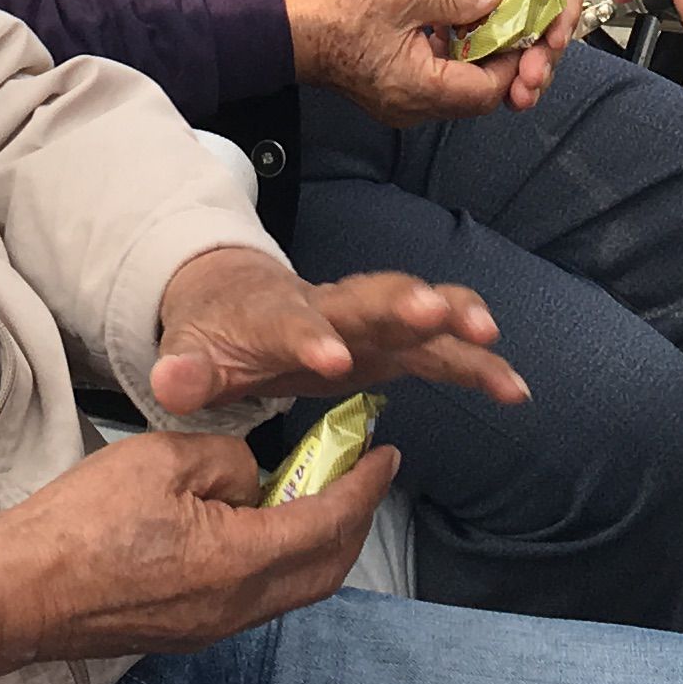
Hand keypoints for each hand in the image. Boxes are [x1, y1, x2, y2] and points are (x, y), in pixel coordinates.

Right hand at [0, 427, 392, 679]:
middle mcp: (239, 606)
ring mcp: (215, 626)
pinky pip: (258, 595)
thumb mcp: (162, 458)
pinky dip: (280, 556)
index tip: (385, 455)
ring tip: (315, 488)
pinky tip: (259, 521)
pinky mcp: (191, 630)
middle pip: (325, 567)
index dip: (364, 486)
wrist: (21, 591)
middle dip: (354, 518)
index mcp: (239, 561)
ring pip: (294, 585)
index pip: (328, 522)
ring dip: (317, 539)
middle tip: (361, 473)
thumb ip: (228, 458)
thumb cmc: (82, 524)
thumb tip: (252, 473)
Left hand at [148, 245, 527, 419]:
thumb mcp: (190, 353)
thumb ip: (183, 372)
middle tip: (436, 313)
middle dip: (404, 303)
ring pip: (417, 312)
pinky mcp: (393, 342)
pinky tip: (513, 387)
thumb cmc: (217, 333)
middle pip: (371, 296)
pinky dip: (476, 364)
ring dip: (454, 323)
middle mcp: (332, 307)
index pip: (294, 323)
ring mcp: (368, 321)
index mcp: (277, 315)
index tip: (333, 358)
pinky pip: (440, 349)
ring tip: (492, 343)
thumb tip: (170, 385)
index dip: (312, 337)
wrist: (236, 299)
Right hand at [282, 0, 530, 124]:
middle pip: (476, 94)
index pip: (487, 90)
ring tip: (487, 16)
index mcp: (419, 90)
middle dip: (497, 59)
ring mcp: (400, 103)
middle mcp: (413, 108)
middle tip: (509, 20)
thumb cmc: (336, 10)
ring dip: (475, 56)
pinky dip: (451, 57)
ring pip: (456, 88)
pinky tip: (454, 23)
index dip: (511, 59)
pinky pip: (434, 82)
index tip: (521, 24)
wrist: (283, 27)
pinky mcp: (390, 91)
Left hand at [385, 0, 573, 110]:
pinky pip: (495, 56)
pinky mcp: (482, 28)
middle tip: (533, 75)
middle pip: (550, 24)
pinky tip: (496, 94)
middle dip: (545, 54)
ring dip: (526, 73)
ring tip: (519, 93)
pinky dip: (496, 77)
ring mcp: (506, 9)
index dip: (565, 12)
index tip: (554, 36)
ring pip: (526, 47)